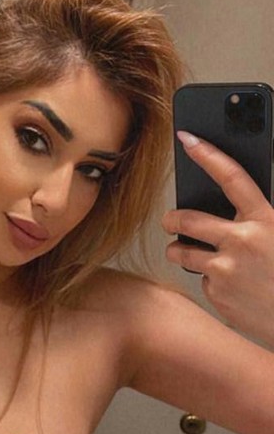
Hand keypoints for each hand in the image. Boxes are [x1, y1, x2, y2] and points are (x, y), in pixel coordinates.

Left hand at [163, 130, 273, 340]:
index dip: (208, 154)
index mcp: (266, 221)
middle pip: (187, 219)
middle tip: (170, 220)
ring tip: (185, 251)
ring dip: (179, 250)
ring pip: (182, 253)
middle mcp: (241, 242)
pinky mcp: (217, 295)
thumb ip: (265, 215)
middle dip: (172, 218)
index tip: (187, 138)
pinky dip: (213, 282)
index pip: (231, 177)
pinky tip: (233, 288)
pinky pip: (203, 282)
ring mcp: (225, 270)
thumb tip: (244, 199)